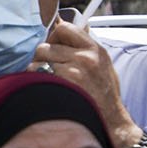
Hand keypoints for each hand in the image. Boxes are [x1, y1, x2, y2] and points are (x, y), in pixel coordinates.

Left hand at [34, 20, 141, 147]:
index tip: (56, 47)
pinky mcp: (61, 84)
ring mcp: (72, 71)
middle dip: (44, 56)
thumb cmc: (104, 94)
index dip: (55, 36)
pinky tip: (47, 89)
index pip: (64, 28)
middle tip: (50, 68)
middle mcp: (85, 57)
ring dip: (38, 69)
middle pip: (46, 45)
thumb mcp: (103, 64)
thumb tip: (64, 29)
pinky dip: (37, 81)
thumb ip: (85, 48)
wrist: (110, 120)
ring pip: (38, 59)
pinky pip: (36, 74)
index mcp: (95, 49)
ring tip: (49, 80)